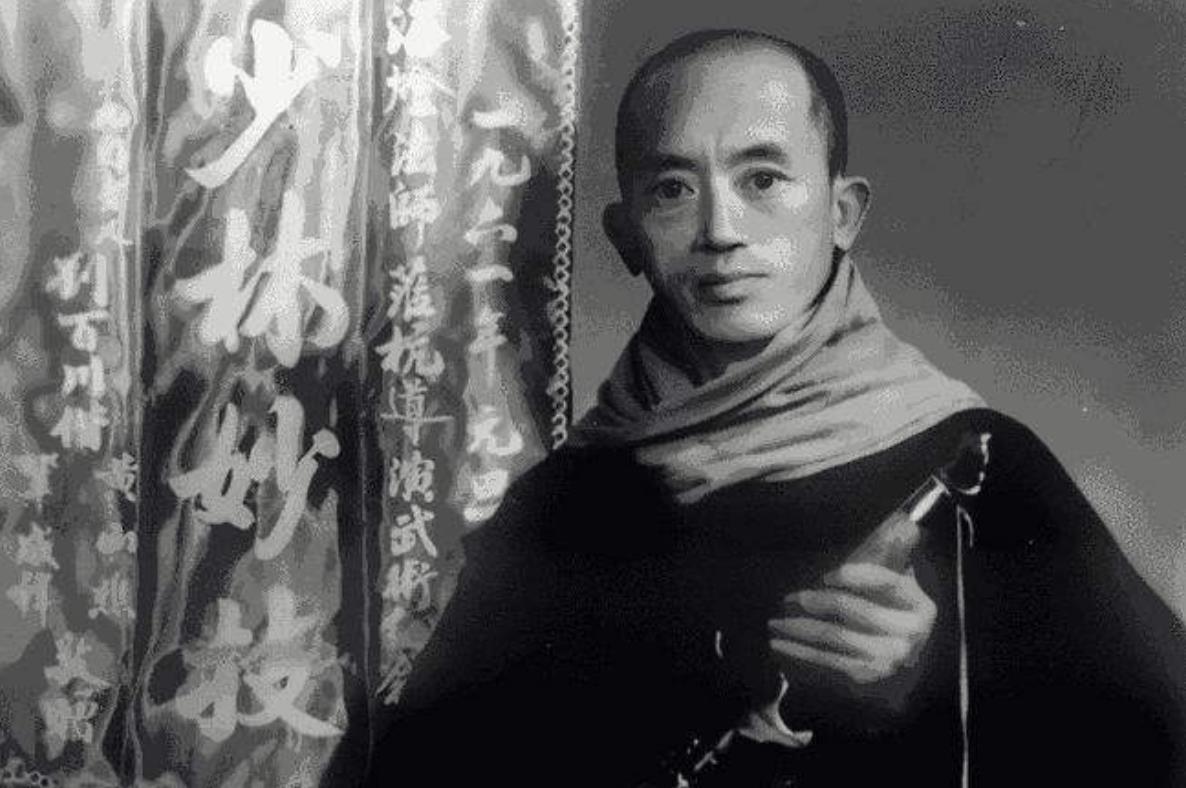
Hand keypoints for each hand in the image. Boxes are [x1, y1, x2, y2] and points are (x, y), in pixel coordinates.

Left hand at [768, 562, 936, 707]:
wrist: (898, 656)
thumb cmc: (889, 607)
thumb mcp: (895, 576)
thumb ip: (892, 550)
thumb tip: (901, 522)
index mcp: (918, 603)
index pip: (886, 582)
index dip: (855, 576)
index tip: (827, 574)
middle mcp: (909, 633)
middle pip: (855, 610)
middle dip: (817, 601)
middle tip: (788, 597)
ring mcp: (888, 658)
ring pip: (835, 636)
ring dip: (799, 628)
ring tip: (774, 621)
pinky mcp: (867, 675)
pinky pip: (827, 661)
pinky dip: (799, 652)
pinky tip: (778, 644)